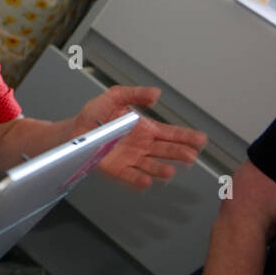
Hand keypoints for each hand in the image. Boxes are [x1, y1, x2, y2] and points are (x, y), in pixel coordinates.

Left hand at [79, 86, 207, 188]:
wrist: (74, 129)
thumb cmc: (94, 114)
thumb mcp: (114, 97)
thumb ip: (135, 94)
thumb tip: (155, 93)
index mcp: (146, 129)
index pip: (171, 134)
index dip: (186, 137)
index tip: (200, 139)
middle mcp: (143, 145)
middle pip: (166, 151)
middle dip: (180, 153)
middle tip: (191, 155)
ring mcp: (132, 159)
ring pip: (152, 166)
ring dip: (161, 169)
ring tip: (170, 171)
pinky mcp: (117, 169)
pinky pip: (130, 176)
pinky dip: (138, 179)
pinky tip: (146, 181)